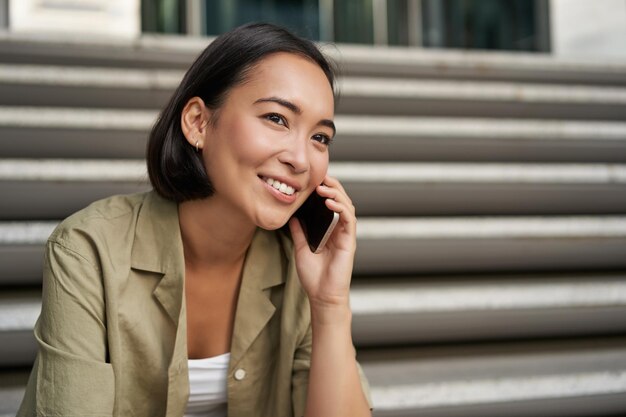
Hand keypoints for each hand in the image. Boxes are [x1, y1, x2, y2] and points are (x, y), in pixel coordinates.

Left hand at [288, 175, 356, 309]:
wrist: (322, 296)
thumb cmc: (313, 277)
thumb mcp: (301, 248)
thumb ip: (300, 232)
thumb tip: (293, 216)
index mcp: (330, 231)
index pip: (331, 204)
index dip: (326, 190)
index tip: (314, 180)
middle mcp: (340, 230)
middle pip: (341, 201)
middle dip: (332, 186)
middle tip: (320, 177)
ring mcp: (346, 235)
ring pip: (347, 206)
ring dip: (336, 194)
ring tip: (323, 186)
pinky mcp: (349, 241)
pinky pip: (349, 220)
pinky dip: (341, 208)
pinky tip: (330, 202)